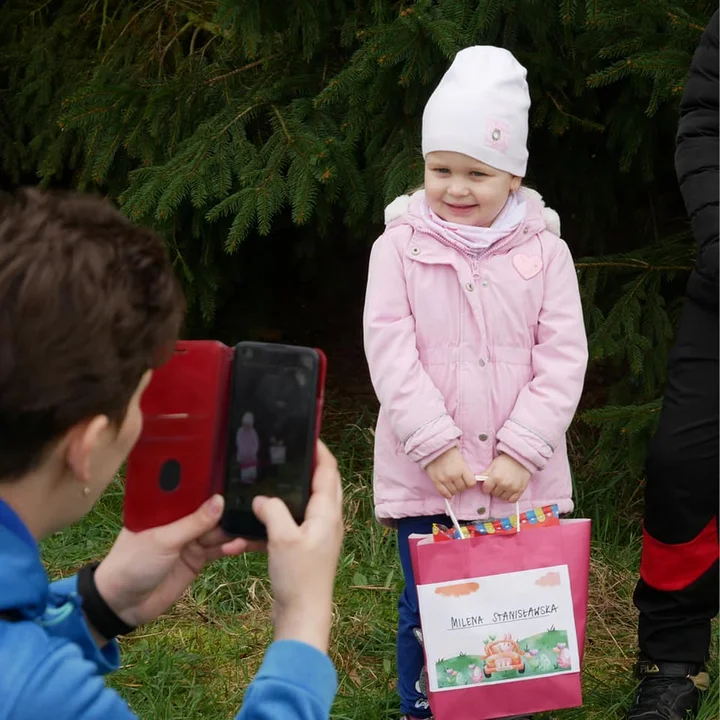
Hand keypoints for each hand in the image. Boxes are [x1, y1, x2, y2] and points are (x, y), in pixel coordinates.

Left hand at [94, 495, 259, 629]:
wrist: (122, 605)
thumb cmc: (132, 563)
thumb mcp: (164, 540)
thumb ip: (194, 523)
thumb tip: (221, 500)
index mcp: (165, 507)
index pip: (193, 490)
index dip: (213, 483)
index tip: (238, 474)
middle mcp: (180, 520)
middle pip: (210, 510)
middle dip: (230, 508)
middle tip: (256, 503)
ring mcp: (190, 540)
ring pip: (218, 530)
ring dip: (234, 529)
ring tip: (255, 524)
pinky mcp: (197, 559)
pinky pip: (218, 550)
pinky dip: (231, 547)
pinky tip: (243, 543)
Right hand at [252, 440, 342, 653]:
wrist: (302, 615)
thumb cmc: (298, 576)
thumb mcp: (282, 538)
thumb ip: (273, 510)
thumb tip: (261, 498)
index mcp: (327, 513)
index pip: (328, 471)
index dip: (320, 450)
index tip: (308, 435)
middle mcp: (328, 521)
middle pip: (324, 484)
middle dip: (311, 466)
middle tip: (291, 452)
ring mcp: (319, 535)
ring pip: (309, 503)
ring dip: (296, 490)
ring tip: (277, 477)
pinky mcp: (307, 549)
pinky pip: (296, 523)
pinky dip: (283, 516)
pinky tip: (262, 518)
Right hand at [425, 447, 476, 498]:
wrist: (434, 449)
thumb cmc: (450, 454)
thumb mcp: (462, 460)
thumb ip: (465, 472)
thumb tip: (469, 483)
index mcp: (462, 468)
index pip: (471, 483)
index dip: (470, 483)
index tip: (467, 481)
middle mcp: (454, 475)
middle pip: (462, 488)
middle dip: (462, 486)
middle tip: (459, 482)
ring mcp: (444, 479)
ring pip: (453, 492)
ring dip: (454, 490)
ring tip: (452, 484)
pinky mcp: (436, 481)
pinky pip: (443, 493)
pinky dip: (447, 494)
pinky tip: (448, 491)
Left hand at [479, 454, 530, 502]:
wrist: (521, 459)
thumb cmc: (506, 461)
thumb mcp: (493, 464)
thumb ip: (485, 474)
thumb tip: (478, 480)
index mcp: (495, 477)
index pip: (486, 489)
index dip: (486, 486)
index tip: (488, 484)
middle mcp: (504, 484)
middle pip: (494, 493)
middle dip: (494, 489)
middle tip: (498, 482)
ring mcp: (512, 488)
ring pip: (502, 497)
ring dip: (502, 493)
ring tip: (504, 485)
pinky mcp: (520, 490)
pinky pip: (512, 500)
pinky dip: (510, 497)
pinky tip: (509, 491)